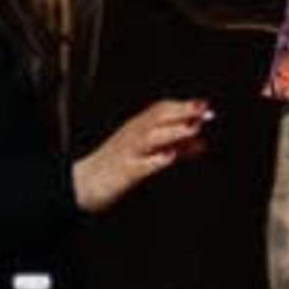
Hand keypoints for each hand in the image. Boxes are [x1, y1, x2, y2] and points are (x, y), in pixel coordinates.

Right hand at [72, 98, 209, 213]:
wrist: (82, 184)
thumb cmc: (117, 165)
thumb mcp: (147, 153)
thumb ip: (175, 147)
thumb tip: (202, 142)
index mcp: (137, 127)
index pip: (160, 109)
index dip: (182, 105)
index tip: (205, 105)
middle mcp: (132, 135)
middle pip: (157, 118)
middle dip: (182, 112)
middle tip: (205, 110)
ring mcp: (127, 153)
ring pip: (150, 137)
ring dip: (173, 131)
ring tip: (193, 129)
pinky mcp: (123, 173)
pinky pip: (140, 165)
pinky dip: (156, 160)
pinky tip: (170, 157)